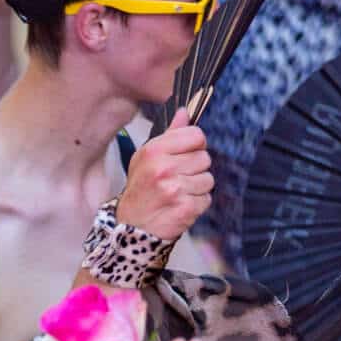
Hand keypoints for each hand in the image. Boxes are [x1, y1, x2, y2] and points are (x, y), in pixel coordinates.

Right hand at [117, 109, 211, 243]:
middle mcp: (163, 168)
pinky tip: (179, 206)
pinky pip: (206, 198)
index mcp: (153, 151)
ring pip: (208, 179)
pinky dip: (196, 204)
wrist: (131, 228)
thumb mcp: (146, 159)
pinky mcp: (185, 207)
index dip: (194, 146)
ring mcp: (175, 188)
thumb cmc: (141, 192)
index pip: (196, 135)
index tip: (184, 156)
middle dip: (194, 170)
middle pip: (204, 158)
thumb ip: (169, 135)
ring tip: (177, 195)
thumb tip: (185, 112)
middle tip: (175, 181)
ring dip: (196, 188)